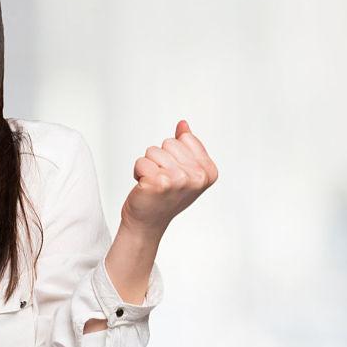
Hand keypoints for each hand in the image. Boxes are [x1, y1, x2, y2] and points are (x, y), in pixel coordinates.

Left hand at [120, 120, 217, 234]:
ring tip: (154, 183)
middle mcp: (197, 177)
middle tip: (162, 179)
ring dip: (148, 165)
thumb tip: (183, 124)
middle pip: (169, 142)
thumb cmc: (165, 196)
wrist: (148, 222)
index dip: (174, 153)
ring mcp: (179, 180)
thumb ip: (186, 145)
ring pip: (153, 151)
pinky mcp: (158, 183)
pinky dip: (137, 172)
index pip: (186, 138)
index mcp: (208, 171)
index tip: (175, 172)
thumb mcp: (183, 170)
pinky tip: (144, 187)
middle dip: (160, 158)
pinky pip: (141, 161)